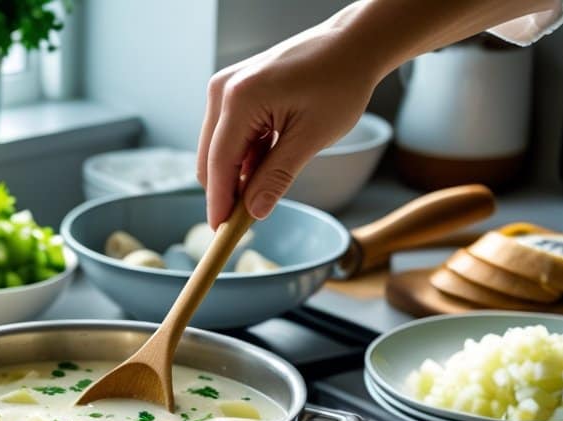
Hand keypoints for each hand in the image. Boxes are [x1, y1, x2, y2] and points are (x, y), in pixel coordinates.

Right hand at [197, 26, 379, 226]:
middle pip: (210, 159)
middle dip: (228, 189)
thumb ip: (277, 176)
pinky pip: (228, 134)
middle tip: (253, 214)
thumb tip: (254, 212)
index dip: (219, 202)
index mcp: (240, 99)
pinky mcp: (233, 89)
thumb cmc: (340, 82)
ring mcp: (225, 87)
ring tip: (276, 171)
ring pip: (217, 149)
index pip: (219, 164)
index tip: (221, 233)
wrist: (352, 45)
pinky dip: (245, 153)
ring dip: (239, 171)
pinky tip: (272, 153)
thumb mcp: (312, 137)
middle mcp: (223, 90)